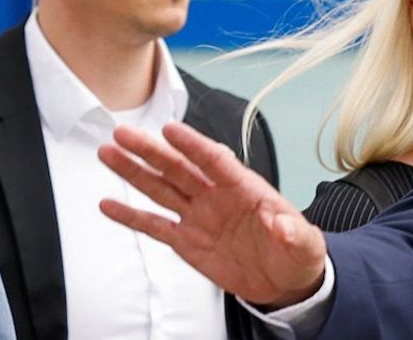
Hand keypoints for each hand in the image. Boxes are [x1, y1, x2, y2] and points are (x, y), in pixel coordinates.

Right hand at [98, 121, 326, 306]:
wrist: (284, 281)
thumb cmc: (296, 253)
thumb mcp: (304, 244)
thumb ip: (293, 232)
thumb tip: (282, 223)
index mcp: (246, 188)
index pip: (215, 161)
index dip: (193, 145)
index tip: (170, 129)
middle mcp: (217, 197)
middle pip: (179, 168)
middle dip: (151, 151)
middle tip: (124, 133)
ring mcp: (200, 217)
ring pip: (161, 189)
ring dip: (134, 172)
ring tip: (108, 154)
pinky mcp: (187, 242)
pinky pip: (155, 226)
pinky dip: (131, 216)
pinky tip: (108, 204)